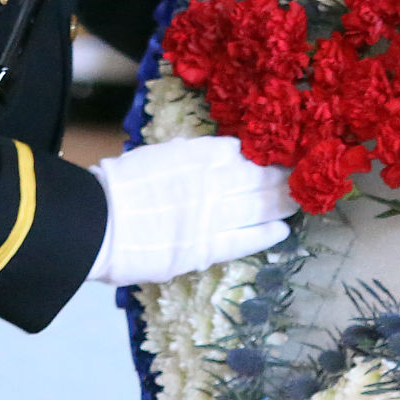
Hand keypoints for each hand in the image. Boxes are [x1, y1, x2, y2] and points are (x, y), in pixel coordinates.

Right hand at [85, 136, 296, 286]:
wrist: (97, 221)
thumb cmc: (119, 184)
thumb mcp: (159, 154)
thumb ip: (190, 155)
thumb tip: (217, 155)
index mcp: (198, 154)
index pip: (242, 152)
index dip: (263, 155)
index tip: (278, 156)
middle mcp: (213, 181)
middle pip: (258, 178)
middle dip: (281, 178)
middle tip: (302, 178)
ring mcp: (213, 215)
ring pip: (259, 206)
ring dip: (282, 203)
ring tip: (297, 201)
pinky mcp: (206, 247)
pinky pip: (245, 239)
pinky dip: (265, 234)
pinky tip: (282, 231)